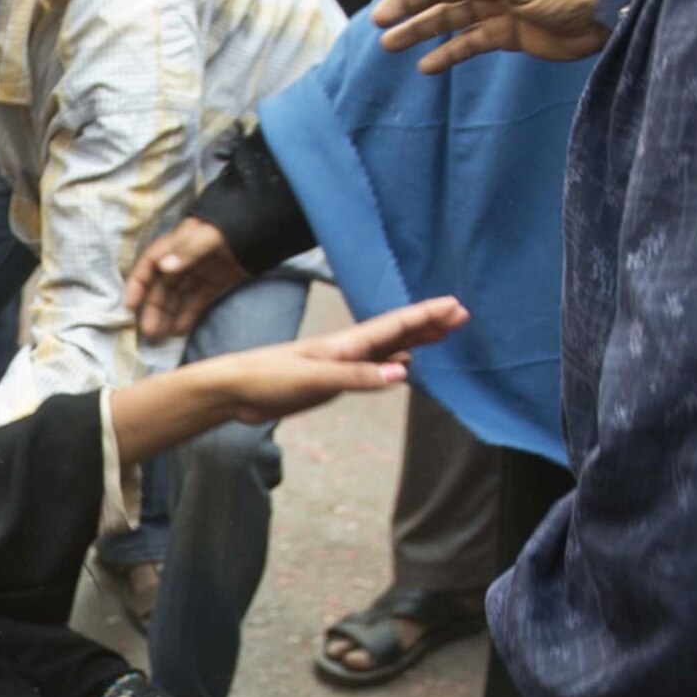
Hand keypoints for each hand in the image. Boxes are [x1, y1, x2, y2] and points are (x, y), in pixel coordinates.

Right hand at [126, 217, 250, 342]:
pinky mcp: (217, 281)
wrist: (270, 224)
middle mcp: (186, 257)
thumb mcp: (212, 234)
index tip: (130, 305)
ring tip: (160, 338)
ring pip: (178, 296)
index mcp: (180, 242)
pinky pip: (198, 300)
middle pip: (163, 285)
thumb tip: (164, 268)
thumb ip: (189, 250)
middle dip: (154, 308)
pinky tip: (180, 331)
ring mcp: (202, 270)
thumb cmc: (238, 225)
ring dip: (168, 315)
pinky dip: (188, 315)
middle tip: (148, 333)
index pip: (151, 262)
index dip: (138, 282)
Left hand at [217, 296, 471, 419]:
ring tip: (442, 333)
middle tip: (462, 315)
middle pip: (397, 333)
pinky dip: (393, 365)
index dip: (426, 316)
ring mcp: (340, 364)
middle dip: (429, 323)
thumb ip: (359, 377)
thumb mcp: (316, 379)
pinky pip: (372, 369)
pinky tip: (404, 367)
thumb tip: (406, 372)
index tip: (455, 306)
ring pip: (388, 350)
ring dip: (416, 341)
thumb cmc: (269, 379)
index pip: (395, 326)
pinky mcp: (330, 380)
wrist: (234, 389)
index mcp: (347, 344)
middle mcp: (348, 349)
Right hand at [369, 0, 620, 73]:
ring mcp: (498, 8)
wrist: (603, 18)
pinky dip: (449, 54)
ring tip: (391, 46)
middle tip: (379, 22)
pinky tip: (428, 67)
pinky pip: (470, 44)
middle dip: (409, 4)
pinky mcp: (508, 34)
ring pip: (451, 19)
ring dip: (421, 31)